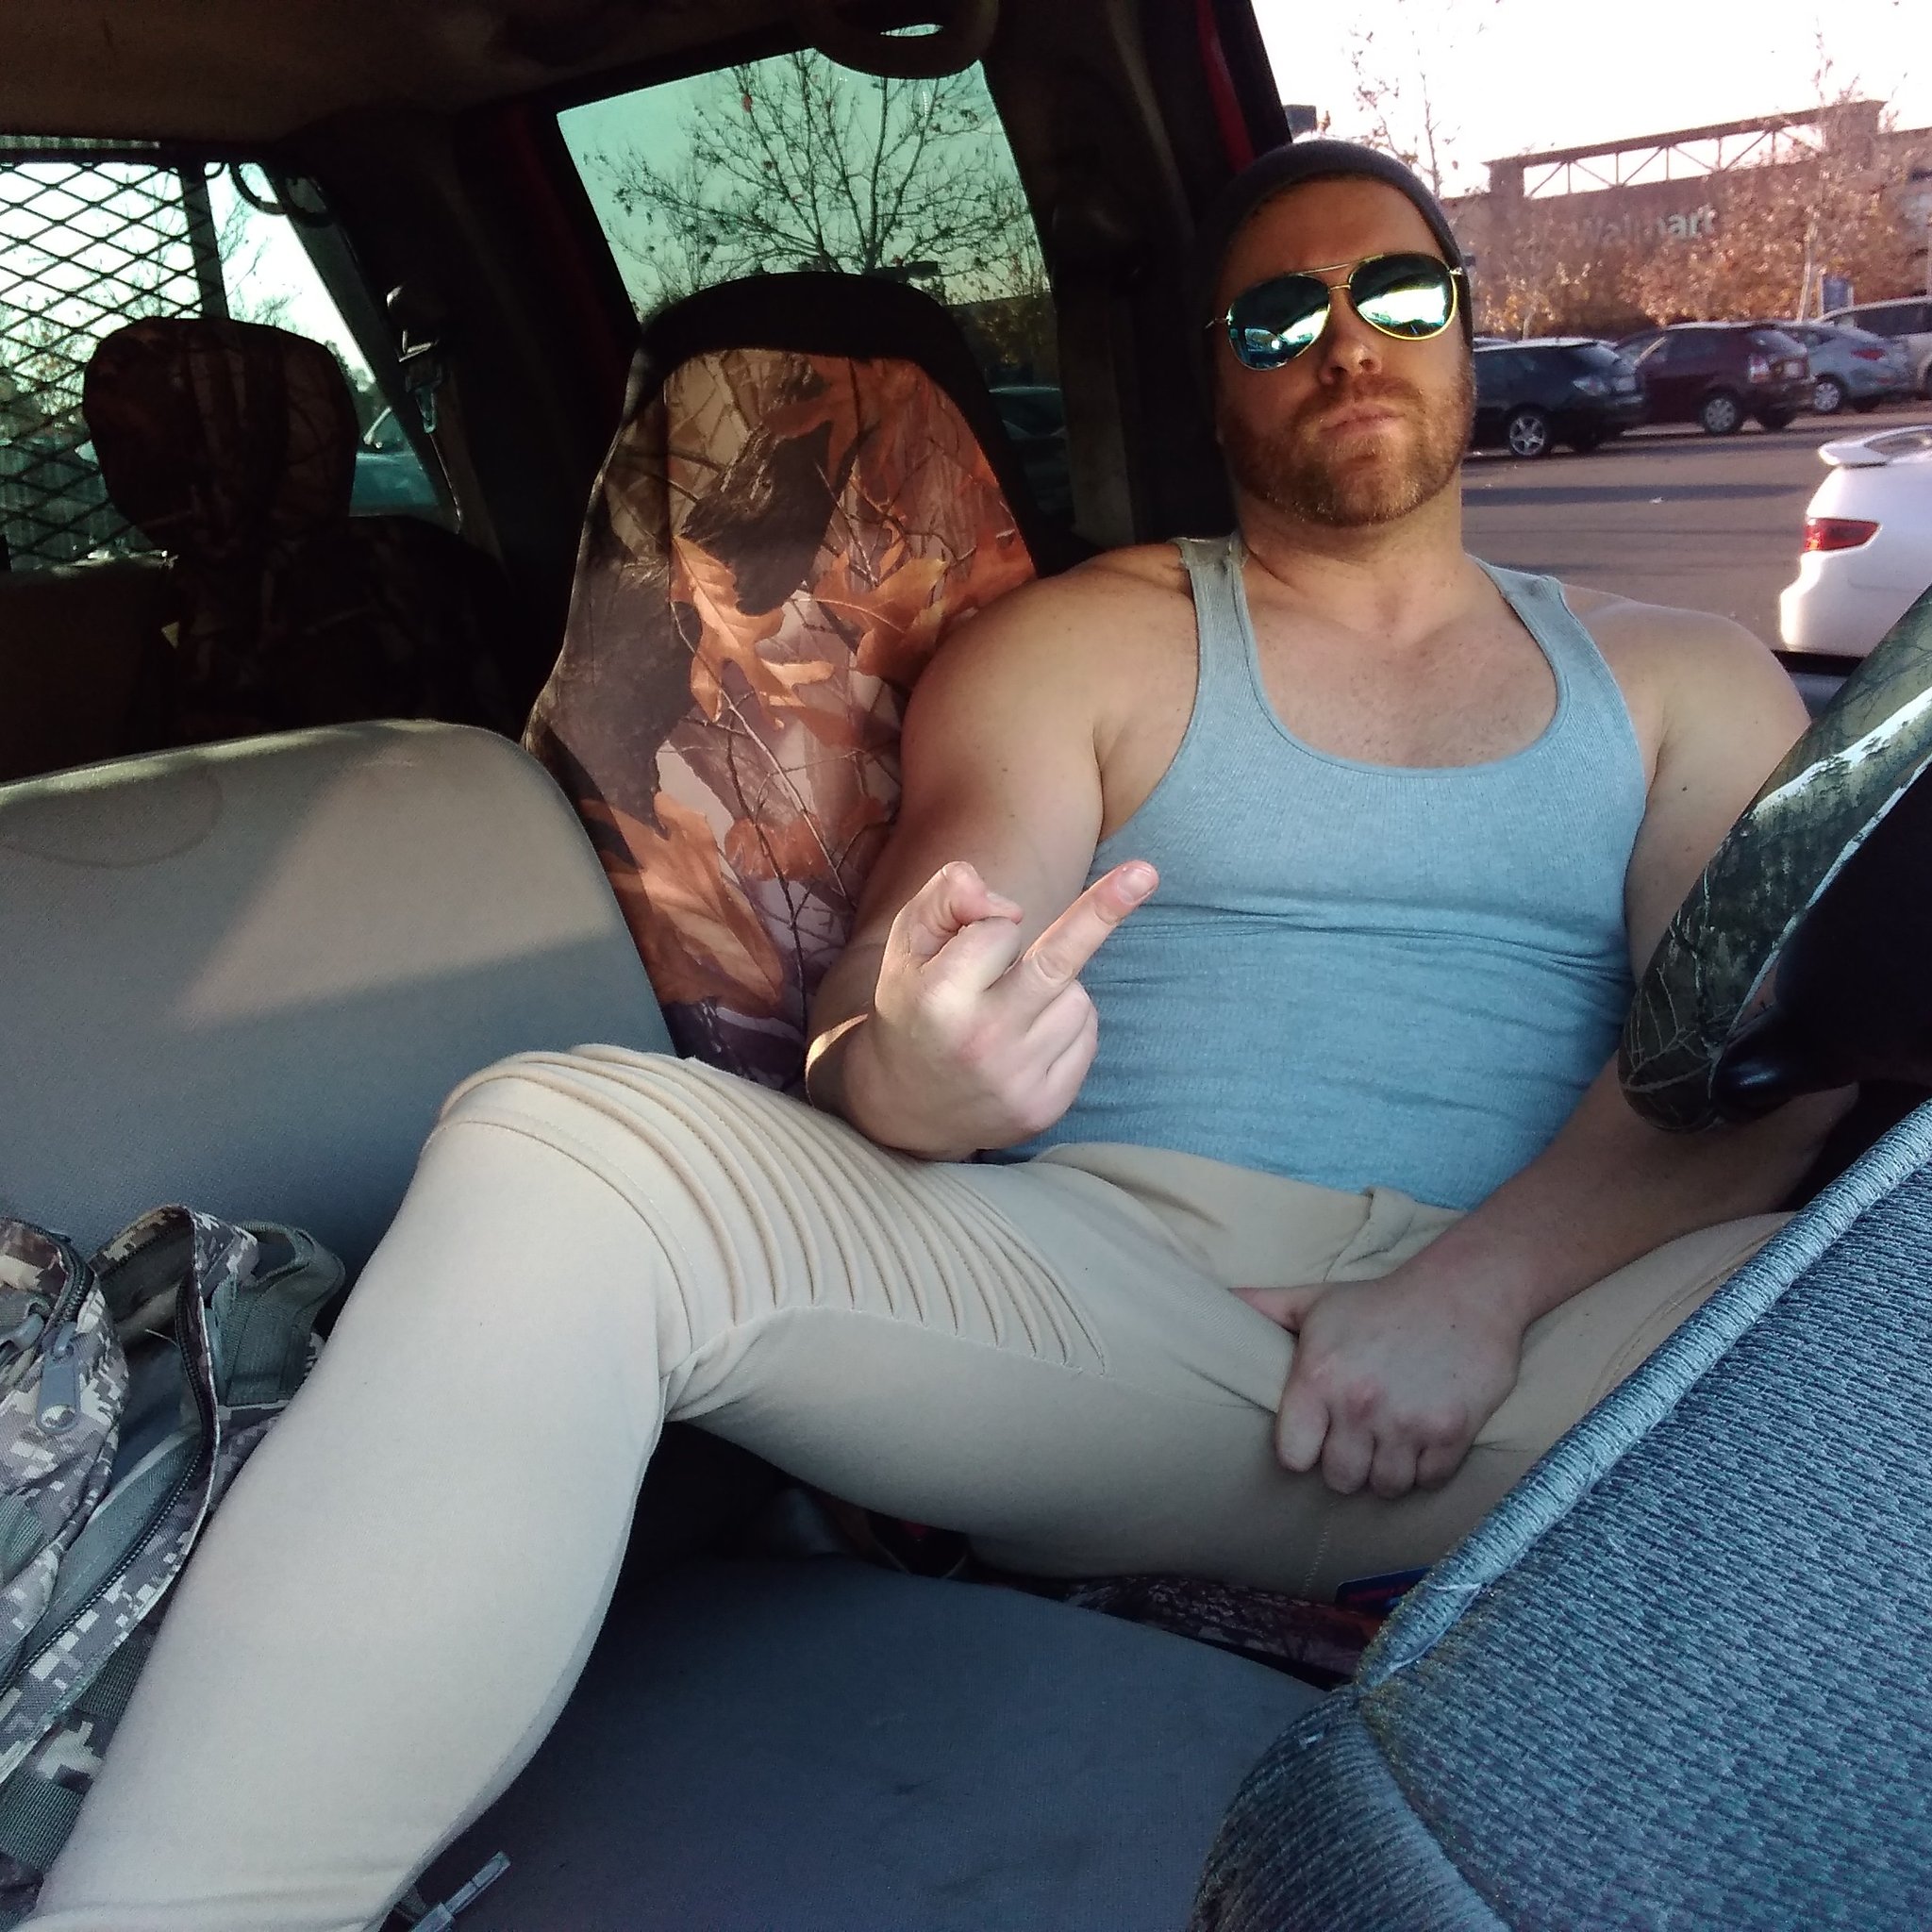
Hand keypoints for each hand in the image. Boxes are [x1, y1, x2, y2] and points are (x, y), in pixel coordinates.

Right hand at [848, 857, 1156, 1158]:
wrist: (905, 1107)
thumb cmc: (915, 1007)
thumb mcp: (908, 944)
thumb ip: (946, 897)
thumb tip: (1009, 903)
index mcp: (939, 998)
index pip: (1000, 928)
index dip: (990, 925)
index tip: (972, 939)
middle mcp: (981, 1041)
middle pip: (1058, 961)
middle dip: (1103, 911)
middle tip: (1145, 872)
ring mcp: (1017, 1080)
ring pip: (1077, 997)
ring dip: (1056, 988)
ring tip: (1010, 1010)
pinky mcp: (1046, 1107)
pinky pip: (1087, 1035)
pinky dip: (1068, 1024)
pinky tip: (1029, 1040)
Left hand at [1238, 1270, 1523, 1499]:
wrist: (1465, 1291)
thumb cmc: (1380, 1301)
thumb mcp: (1315, 1300)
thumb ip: (1263, 1308)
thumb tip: (1216, 1300)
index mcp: (1318, 1377)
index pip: (1293, 1457)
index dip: (1303, 1452)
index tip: (1315, 1438)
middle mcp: (1359, 1405)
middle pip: (1341, 1480)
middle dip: (1347, 1465)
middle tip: (1357, 1441)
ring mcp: (1407, 1422)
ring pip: (1386, 1487)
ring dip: (1386, 1471)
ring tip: (1389, 1443)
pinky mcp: (1451, 1433)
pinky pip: (1428, 1481)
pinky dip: (1425, 1469)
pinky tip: (1421, 1440)